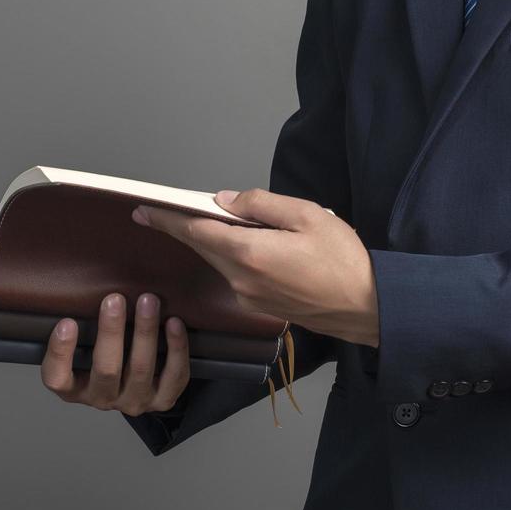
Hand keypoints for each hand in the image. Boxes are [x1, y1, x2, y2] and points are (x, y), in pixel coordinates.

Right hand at [40, 291, 191, 415]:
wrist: (138, 382)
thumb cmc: (105, 353)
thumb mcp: (84, 346)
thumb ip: (81, 328)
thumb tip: (81, 284)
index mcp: (74, 389)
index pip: (57, 378)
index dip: (61, 353)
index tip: (67, 322)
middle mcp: (102, 399)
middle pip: (106, 370)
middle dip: (111, 332)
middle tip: (114, 299)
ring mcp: (134, 402)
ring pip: (141, 370)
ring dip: (145, 333)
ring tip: (148, 301)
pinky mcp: (163, 400)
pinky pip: (174, 375)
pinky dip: (176, 348)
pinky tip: (174, 323)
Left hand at [131, 188, 379, 347]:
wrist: (368, 307)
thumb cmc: (342, 259)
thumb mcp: (307, 215)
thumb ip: (260, 205)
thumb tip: (224, 202)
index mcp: (249, 253)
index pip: (196, 232)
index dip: (167, 220)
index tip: (142, 211)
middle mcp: (241, 280)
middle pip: (205, 248)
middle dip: (189, 227)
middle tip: (174, 210)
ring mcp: (249, 298)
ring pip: (222, 262)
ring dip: (219, 242)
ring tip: (232, 224)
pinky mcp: (260, 307)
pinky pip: (237, 275)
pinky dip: (236, 257)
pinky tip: (255, 247)